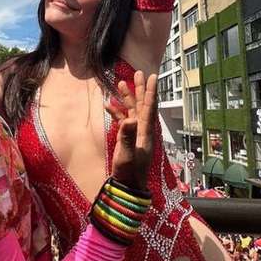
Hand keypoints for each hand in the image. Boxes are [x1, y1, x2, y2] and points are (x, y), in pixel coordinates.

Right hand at [106, 71, 157, 190]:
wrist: (127, 187)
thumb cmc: (128, 173)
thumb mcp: (127, 155)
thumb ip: (127, 137)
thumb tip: (130, 119)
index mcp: (145, 133)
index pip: (149, 108)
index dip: (150, 92)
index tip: (152, 76)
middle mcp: (142, 131)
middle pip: (142, 105)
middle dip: (140, 90)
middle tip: (139, 73)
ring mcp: (134, 135)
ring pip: (132, 112)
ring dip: (127, 98)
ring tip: (121, 82)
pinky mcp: (126, 140)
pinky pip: (122, 122)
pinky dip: (116, 113)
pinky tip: (108, 104)